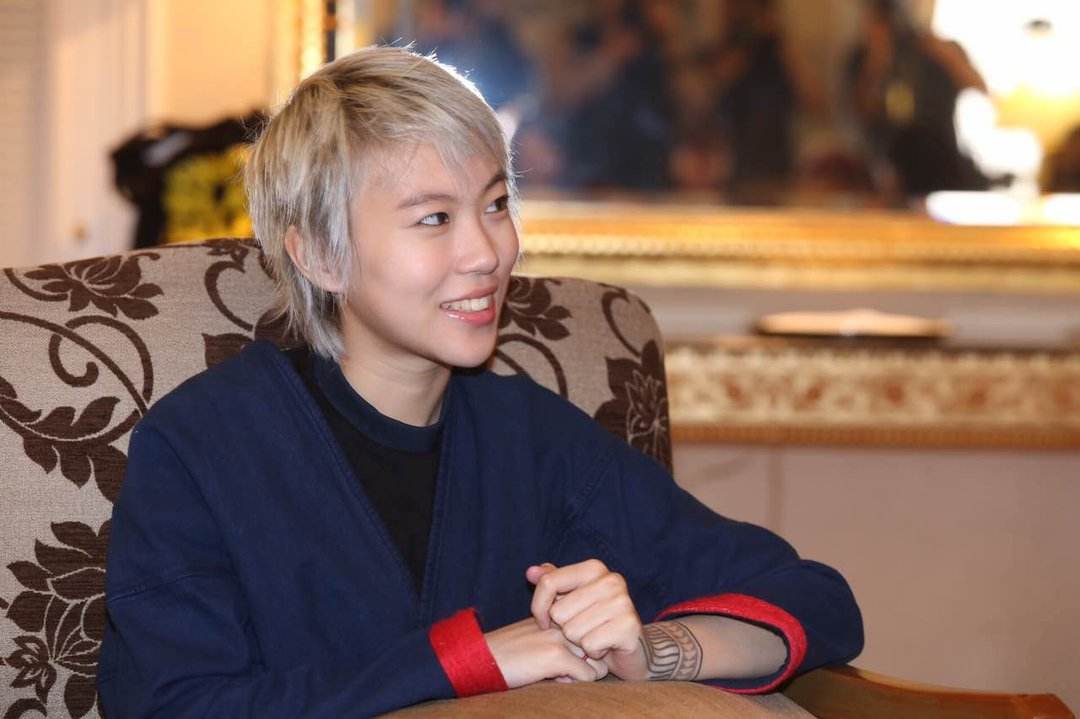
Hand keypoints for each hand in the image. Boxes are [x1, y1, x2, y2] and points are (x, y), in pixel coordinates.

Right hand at [484, 617, 607, 687]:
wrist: (480, 659)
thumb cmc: (509, 652)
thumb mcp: (537, 634)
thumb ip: (562, 635)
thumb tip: (589, 654)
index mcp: (559, 610)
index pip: (593, 628)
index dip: (585, 647)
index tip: (566, 654)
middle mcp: (563, 620)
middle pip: (599, 644)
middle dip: (589, 661)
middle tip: (565, 668)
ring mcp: (560, 636)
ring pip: (598, 659)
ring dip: (584, 672)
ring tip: (559, 673)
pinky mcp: (556, 655)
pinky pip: (588, 675)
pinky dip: (575, 683)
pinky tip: (553, 679)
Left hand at [526, 559, 647, 680]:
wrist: (632, 648)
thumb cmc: (594, 622)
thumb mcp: (570, 599)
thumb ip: (552, 583)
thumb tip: (530, 572)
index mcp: (594, 568)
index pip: (548, 582)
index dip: (539, 607)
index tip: (545, 621)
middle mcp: (611, 580)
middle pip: (558, 611)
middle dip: (564, 627)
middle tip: (581, 629)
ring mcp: (623, 602)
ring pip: (572, 630)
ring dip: (578, 641)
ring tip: (593, 637)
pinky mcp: (629, 626)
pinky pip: (589, 645)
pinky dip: (592, 652)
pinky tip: (603, 647)